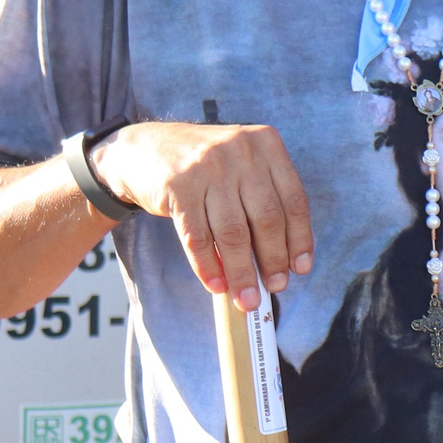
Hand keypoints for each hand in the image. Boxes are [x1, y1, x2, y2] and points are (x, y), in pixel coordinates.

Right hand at [90, 121, 312, 309]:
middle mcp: (241, 151)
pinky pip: (198, 237)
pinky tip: (216, 285)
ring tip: (247, 298)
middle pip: (267, 218)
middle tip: (275, 287)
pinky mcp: (177, 186)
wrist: (142, 148)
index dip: (300, 239)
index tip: (300, 268)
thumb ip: (263, 202)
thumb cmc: (204, 168)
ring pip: (233, 233)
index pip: (294, 200)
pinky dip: (208, 266)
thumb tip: (283, 261)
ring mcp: (208, 166)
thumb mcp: (241, 167)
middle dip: (273, 260)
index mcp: (266, 145)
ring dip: (242, 272)